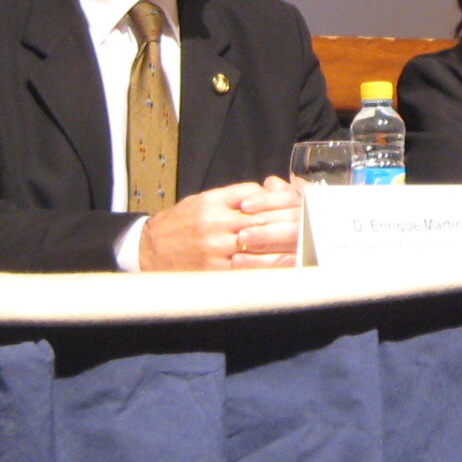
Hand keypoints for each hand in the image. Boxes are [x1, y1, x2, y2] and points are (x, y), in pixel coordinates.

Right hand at [138, 176, 301, 270]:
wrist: (150, 249)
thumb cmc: (181, 223)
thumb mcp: (203, 200)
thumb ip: (234, 195)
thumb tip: (266, 191)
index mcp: (213, 203)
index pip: (254, 196)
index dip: (279, 199)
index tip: (298, 202)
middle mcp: (215, 224)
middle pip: (261, 220)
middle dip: (288, 221)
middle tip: (311, 221)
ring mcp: (215, 249)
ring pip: (258, 244)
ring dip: (285, 244)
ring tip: (306, 242)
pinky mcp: (214, 270)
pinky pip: (248, 268)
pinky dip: (269, 266)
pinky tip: (286, 264)